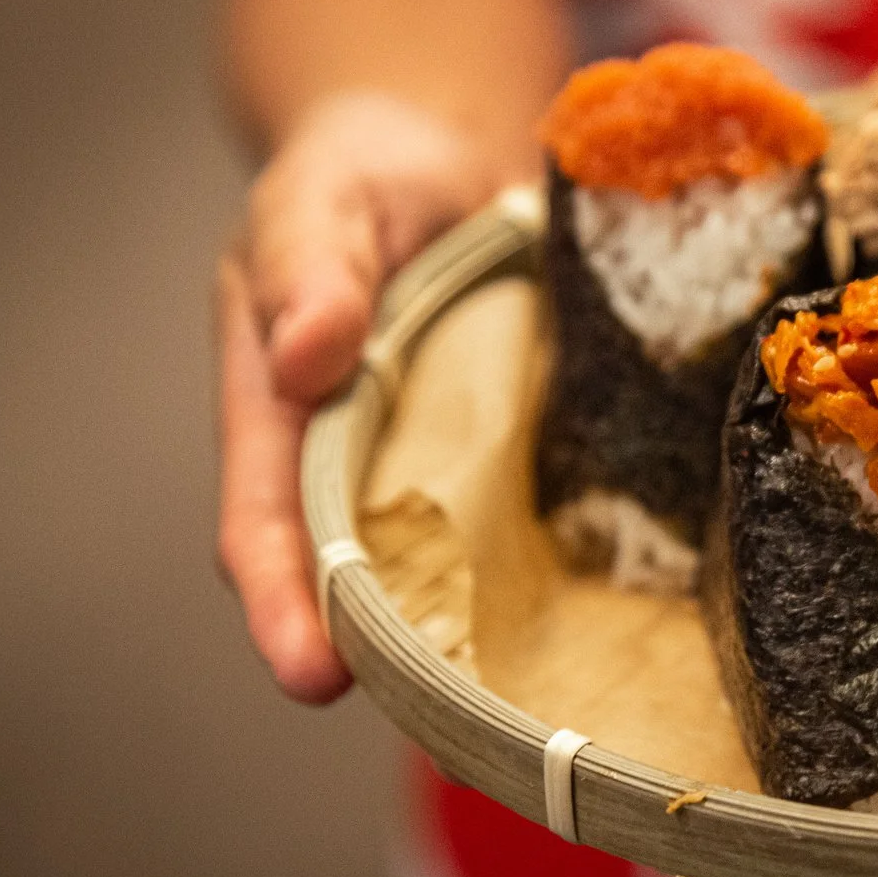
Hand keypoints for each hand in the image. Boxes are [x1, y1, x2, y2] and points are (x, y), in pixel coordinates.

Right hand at [216, 93, 515, 700]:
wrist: (449, 149)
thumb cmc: (362, 174)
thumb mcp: (324, 196)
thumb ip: (312, 269)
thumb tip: (307, 356)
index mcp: (278, 410)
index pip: (265, 524)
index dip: (283, 604)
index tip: (308, 673)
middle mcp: (350, 460)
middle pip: (355, 580)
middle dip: (389, 655)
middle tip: (444, 727)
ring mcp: (432, 467)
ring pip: (446, 571)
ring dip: (479, 638)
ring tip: (529, 710)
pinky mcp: (512, 457)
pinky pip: (530, 523)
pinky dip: (562, 570)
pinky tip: (613, 619)